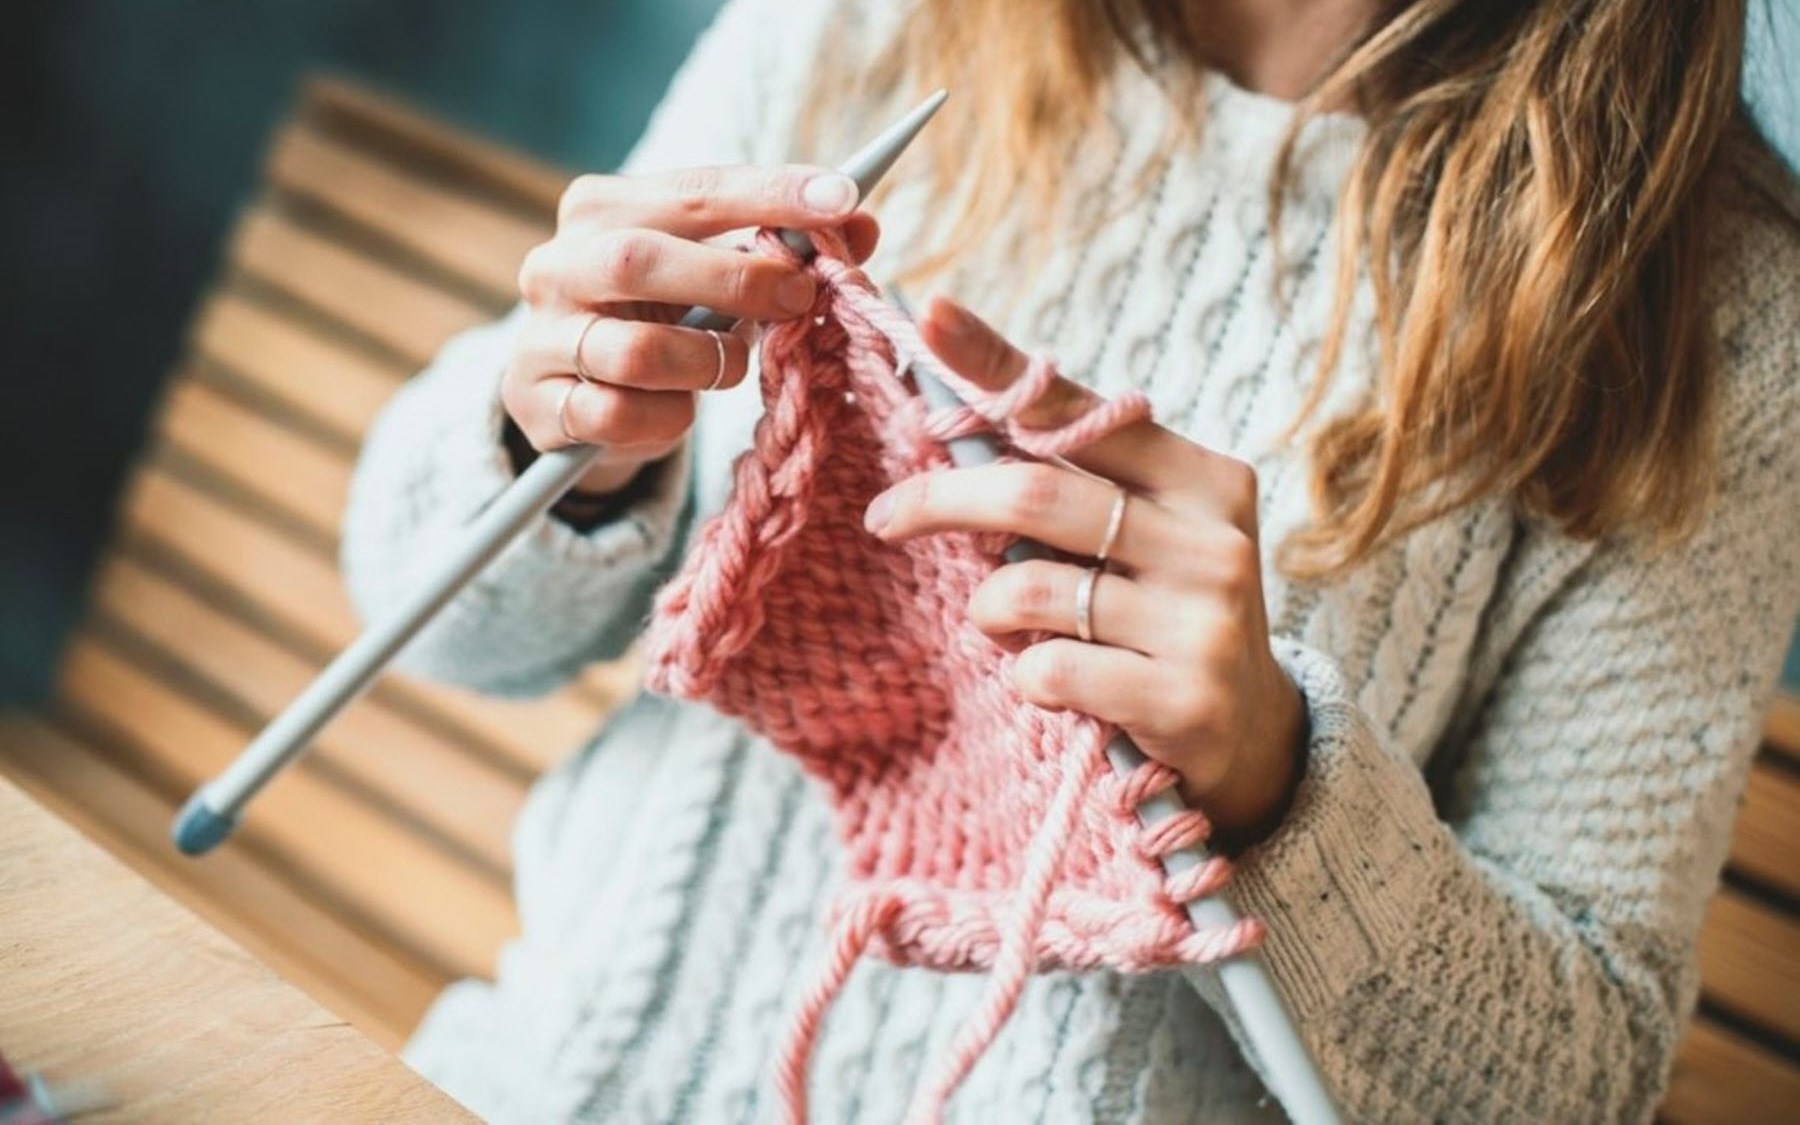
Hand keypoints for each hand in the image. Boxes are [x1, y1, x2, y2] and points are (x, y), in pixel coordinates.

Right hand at [506, 164, 880, 494]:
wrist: (578, 398)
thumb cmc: (662, 320)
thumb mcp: (717, 276)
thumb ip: (782, 249)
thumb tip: (862, 225)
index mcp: (601, 209)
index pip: (693, 189)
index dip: (770, 194)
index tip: (842, 198)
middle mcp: (559, 264)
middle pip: (642, 260)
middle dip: (735, 279)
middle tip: (800, 296)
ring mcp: (541, 336)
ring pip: (635, 351)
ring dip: (705, 363)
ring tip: (727, 366)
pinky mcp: (537, 404)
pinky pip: (616, 414)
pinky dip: (665, 418)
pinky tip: (678, 411)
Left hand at [864, 297, 1306, 843]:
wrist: (1252, 734)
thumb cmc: (1165, 613)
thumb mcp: (1141, 534)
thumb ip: (1073, 485)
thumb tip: (951, 422)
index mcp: (1202, 478)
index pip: (1079, 411)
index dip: (997, 363)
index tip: (928, 316)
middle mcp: (1213, 539)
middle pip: (1035, 495)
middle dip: (941, 501)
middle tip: (886, 516)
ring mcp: (1205, 619)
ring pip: (1028, 589)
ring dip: (988, 610)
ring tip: (1008, 627)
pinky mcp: (1184, 697)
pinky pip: (1047, 669)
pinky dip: (1023, 674)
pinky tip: (1052, 685)